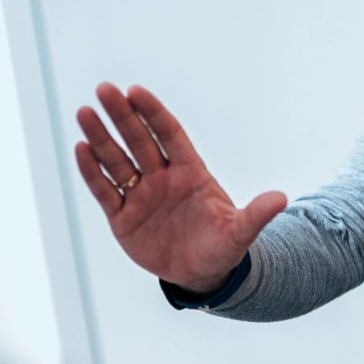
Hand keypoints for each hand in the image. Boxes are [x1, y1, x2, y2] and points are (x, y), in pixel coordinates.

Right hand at [75, 83, 286, 292]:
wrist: (202, 274)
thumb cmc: (222, 246)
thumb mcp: (240, 232)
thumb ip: (256, 214)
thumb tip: (282, 199)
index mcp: (191, 173)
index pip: (170, 135)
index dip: (153, 113)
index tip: (136, 91)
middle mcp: (162, 178)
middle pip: (139, 140)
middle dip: (122, 116)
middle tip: (104, 89)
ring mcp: (141, 196)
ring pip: (117, 161)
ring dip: (100, 138)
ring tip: (84, 113)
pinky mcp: (122, 217)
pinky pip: (104, 190)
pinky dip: (92, 171)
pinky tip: (80, 149)